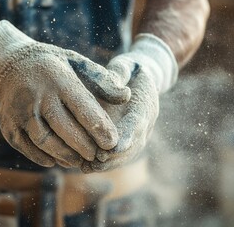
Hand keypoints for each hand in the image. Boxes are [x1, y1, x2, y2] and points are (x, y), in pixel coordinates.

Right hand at [0, 21, 129, 167]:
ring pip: (45, 142)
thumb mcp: (76, 62)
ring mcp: (19, 113)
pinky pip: (27, 148)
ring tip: (80, 160)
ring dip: (65, 155)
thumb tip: (126, 96)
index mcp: (59, 80)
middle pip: (64, 130)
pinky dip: (43, 158)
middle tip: (97, 155)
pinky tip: (57, 160)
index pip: (83, 108)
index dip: (99, 128)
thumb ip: (102, 79)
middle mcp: (37, 97)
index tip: (112, 142)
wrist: (6, 63)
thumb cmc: (50, 65)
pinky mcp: (8, 125)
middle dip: (85, 147)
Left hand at [82, 34, 178, 171]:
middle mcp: (146, 121)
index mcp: (146, 102)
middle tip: (96, 162)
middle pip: (134, 143)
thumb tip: (113, 83)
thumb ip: (119, 72)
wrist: (141, 80)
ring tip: (88, 168)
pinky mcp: (131, 141)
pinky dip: (107, 164)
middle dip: (116, 155)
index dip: (128, 136)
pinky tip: (87, 168)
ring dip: (109, 164)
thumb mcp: (125, 65)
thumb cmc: (129, 70)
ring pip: (128, 154)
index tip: (115, 147)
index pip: (138, 121)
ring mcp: (141, 133)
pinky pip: (122, 156)